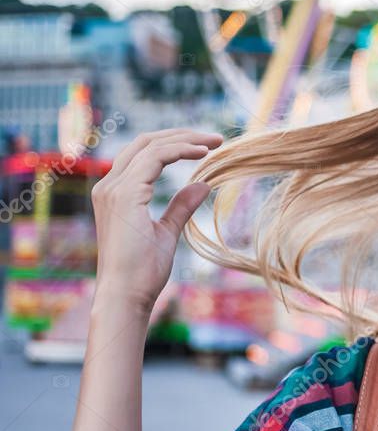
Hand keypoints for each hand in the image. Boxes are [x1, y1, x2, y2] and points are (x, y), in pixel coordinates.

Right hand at [91, 128, 223, 311]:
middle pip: (145, 142)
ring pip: (151, 146)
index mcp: (115, 193)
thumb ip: (180, 207)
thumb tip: (202, 185)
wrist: (126, 295)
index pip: (143, 154)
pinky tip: (202, 154)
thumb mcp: (166, 232)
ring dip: (185, 139)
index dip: (174, 144)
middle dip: (181, 135)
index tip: (206, 146)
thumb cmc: (142, 271)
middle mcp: (109, 186)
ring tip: (215, 142)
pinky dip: (180, 151)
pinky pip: (155, 159)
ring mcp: (114, 189)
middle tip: (214, 138)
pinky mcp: (124, 195)